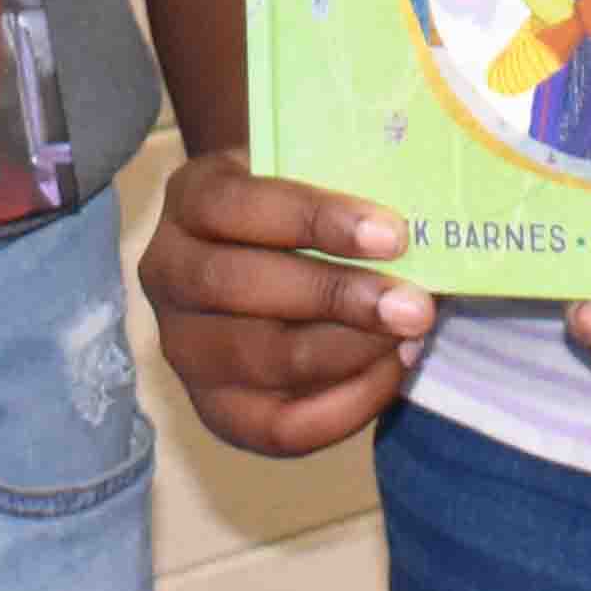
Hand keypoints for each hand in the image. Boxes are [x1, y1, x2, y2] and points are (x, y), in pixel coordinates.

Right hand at [139, 155, 432, 457]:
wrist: (266, 251)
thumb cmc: (302, 202)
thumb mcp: (308, 165)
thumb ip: (344, 172)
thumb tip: (421, 202)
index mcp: (190, 199)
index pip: (237, 206)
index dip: (314, 220)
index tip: (393, 233)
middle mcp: (170, 274)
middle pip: (240, 287)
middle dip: (339, 297)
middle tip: (416, 306)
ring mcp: (186, 347)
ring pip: (262, 358)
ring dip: (350, 351)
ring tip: (412, 336)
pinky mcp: (215, 409)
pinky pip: (278, 425)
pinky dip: (345, 405)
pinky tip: (391, 371)